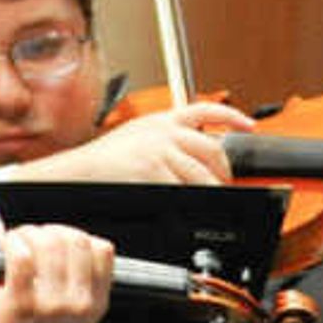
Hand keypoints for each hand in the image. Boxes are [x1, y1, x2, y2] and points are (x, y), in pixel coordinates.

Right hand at [0, 100, 246, 185]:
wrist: (73, 173)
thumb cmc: (99, 163)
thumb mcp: (134, 138)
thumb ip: (163, 142)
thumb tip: (190, 159)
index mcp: (161, 120)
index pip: (206, 110)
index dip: (232, 116)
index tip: (249, 124)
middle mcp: (164, 131)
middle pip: (213, 151)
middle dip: (223, 174)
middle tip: (222, 189)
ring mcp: (160, 151)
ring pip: (202, 176)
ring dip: (211, 195)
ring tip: (208, 206)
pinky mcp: (153, 171)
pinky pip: (184, 193)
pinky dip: (190, 205)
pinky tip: (188, 211)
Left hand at [0, 222, 113, 322]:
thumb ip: (86, 288)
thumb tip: (78, 244)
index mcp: (95, 306)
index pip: (102, 250)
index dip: (79, 237)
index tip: (58, 241)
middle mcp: (78, 305)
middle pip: (76, 240)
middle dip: (51, 231)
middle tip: (32, 238)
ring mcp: (50, 306)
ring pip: (49, 242)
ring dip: (29, 233)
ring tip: (17, 241)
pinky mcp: (19, 305)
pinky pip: (21, 256)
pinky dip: (13, 242)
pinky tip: (8, 246)